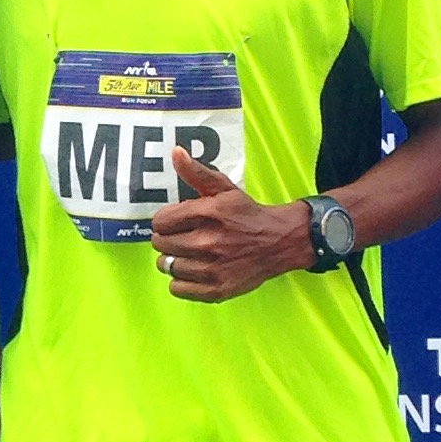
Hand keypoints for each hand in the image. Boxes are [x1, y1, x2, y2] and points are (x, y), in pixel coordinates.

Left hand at [149, 148, 311, 303]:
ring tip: (189, 254)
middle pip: (161, 244)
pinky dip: (181, 281)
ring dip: (174, 260)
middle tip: (184, 237)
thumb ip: (196, 173)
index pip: (160, 222)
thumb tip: (176, 152)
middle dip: (168, 239)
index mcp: (207, 214)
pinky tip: (193, 271)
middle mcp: (208, 242)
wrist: (280, 242)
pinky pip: (177, 288)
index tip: (177, 222)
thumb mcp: (224, 188)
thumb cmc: (247, 214)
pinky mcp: (217, 289)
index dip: (166, 221)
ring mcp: (212, 268)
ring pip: (167, 266)